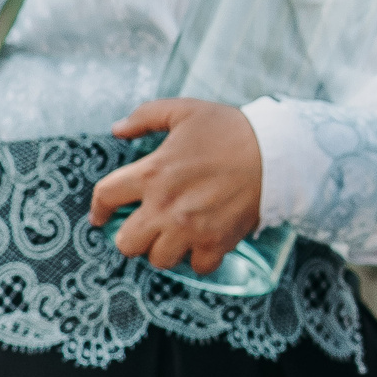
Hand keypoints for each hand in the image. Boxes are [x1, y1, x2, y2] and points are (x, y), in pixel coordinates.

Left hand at [92, 99, 263, 275]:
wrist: (278, 151)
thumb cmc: (230, 129)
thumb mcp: (185, 110)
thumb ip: (145, 116)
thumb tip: (117, 130)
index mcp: (152, 172)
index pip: (105, 197)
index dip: (98, 209)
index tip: (101, 216)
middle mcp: (165, 206)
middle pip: (126, 243)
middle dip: (132, 236)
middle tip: (145, 228)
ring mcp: (191, 228)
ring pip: (158, 259)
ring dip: (164, 249)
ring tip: (174, 237)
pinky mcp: (217, 241)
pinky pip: (196, 266)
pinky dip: (198, 259)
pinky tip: (202, 244)